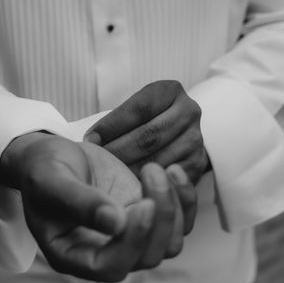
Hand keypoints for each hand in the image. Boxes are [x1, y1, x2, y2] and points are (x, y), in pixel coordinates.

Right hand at [0, 132, 192, 281]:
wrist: (53, 156)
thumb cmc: (43, 169)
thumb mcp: (51, 180)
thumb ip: (78, 201)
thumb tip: (115, 224)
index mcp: (71, 255)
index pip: (109, 267)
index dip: (132, 242)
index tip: (142, 204)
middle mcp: (101, 254)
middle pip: (146, 258)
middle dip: (158, 218)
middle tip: (152, 172)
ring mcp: (127, 239)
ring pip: (168, 245)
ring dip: (173, 208)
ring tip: (160, 169)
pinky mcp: (145, 220)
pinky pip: (178, 225)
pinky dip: (184, 201)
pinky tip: (173, 172)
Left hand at [84, 80, 208, 185]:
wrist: (178, 139)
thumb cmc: (144, 124)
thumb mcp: (134, 111)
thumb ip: (117, 119)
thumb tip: (87, 141)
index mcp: (170, 91)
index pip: (139, 108)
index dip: (111, 126)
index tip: (89, 141)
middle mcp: (189, 112)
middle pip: (149, 135)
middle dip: (117, 151)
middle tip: (95, 165)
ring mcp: (195, 140)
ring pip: (157, 160)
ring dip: (128, 171)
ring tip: (107, 180)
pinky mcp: (196, 167)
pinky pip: (167, 179)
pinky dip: (145, 185)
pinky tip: (127, 190)